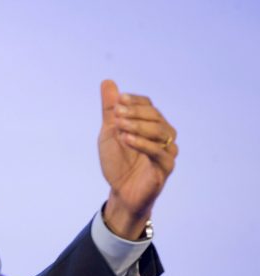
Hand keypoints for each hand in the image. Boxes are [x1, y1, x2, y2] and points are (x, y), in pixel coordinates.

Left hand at [98, 80, 177, 239]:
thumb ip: (110, 110)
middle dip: (135, 113)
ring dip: (138, 126)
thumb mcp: (109, 133)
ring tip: (119, 127)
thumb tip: (107, 82)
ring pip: (160, 132)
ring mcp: (167, 151)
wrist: (120, 192)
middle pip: (156, 117)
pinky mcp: (166, 168)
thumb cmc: (117, 163)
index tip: (119, 100)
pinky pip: (159, 152)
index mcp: (152, 125)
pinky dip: (142, 144)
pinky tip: (127, 139)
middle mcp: (164, 136)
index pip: (149, 106)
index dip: (135, 102)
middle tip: (116, 114)